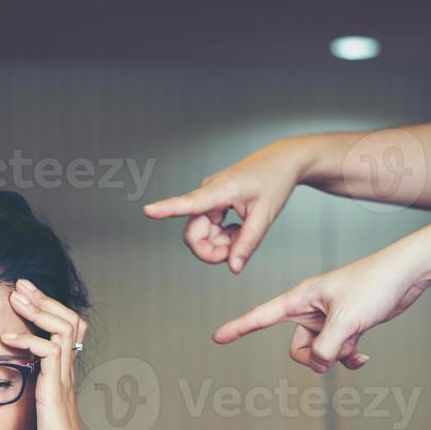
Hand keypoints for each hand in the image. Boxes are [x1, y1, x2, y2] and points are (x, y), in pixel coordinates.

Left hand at [0, 279, 96, 429]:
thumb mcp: (40, 406)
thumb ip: (34, 387)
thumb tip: (15, 374)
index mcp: (64, 372)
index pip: (68, 327)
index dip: (49, 306)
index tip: (26, 293)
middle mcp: (67, 370)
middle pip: (68, 319)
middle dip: (42, 298)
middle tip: (20, 284)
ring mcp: (63, 378)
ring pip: (62, 328)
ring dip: (37, 310)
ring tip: (15, 298)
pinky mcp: (54, 390)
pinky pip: (48, 352)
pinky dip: (27, 340)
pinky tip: (7, 338)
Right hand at [143, 138, 310, 272]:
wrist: (282, 161)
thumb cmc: (274, 182)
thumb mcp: (265, 216)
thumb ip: (247, 244)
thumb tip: (233, 268)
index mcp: (221, 191)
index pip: (190, 203)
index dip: (166, 209)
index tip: (148, 210)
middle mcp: (208, 193)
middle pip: (194, 234)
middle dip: (212, 249)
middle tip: (236, 252)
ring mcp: (209, 198)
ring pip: (202, 234)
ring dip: (221, 243)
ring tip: (243, 233)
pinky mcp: (213, 202)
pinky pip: (209, 228)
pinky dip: (223, 235)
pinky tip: (238, 228)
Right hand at [213, 246, 430, 371]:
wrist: (406, 273)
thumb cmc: (374, 285)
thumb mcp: (346, 320)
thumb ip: (326, 348)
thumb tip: (318, 364)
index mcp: (300, 299)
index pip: (260, 316)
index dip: (238, 329)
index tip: (217, 338)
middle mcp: (310, 309)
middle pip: (296, 347)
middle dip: (315, 357)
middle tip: (338, 350)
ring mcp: (327, 318)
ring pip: (319, 351)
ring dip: (337, 356)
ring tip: (357, 347)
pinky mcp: (345, 324)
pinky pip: (336, 350)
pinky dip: (348, 356)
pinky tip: (363, 356)